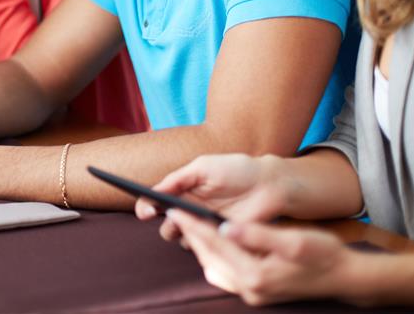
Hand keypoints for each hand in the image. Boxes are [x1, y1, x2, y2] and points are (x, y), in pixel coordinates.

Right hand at [136, 154, 288, 241]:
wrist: (268, 184)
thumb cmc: (235, 170)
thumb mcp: (202, 167)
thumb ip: (176, 179)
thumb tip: (153, 192)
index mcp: (183, 190)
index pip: (157, 201)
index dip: (146, 207)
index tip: (145, 211)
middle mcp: (191, 208)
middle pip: (167, 223)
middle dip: (166, 224)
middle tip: (173, 218)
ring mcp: (206, 224)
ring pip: (183, 237)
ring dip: (183, 233)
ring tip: (194, 223)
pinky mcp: (221, 237)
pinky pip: (203, 245)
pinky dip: (201, 241)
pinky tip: (210, 230)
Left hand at [168, 209, 350, 305]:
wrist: (344, 278)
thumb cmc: (323, 254)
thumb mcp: (294, 240)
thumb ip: (257, 234)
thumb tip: (224, 225)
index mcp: (256, 275)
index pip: (215, 245)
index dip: (193, 225)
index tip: (175, 208)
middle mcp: (250, 289)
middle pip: (209, 258)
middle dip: (191, 235)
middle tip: (175, 212)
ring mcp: (252, 294)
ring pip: (213, 267)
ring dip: (201, 246)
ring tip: (190, 223)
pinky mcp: (255, 292)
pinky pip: (224, 273)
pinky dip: (214, 256)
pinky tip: (213, 242)